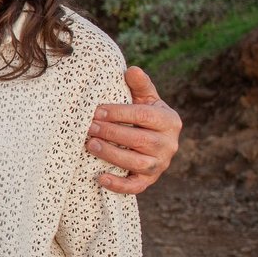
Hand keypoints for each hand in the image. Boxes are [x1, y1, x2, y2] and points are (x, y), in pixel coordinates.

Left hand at [87, 66, 181, 194]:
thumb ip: (139, 85)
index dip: (119, 113)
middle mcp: (169, 144)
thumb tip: (131, 70)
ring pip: (138, 163)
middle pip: (140, 140)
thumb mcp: (146, 98)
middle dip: (112, 133)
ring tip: (90, 145)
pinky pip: (136, 186)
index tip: (97, 110)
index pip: (144, 116)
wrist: (153, 139)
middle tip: (89, 127)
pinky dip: (118, 185)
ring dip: (112, 155)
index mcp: (169, 121)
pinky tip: (100, 177)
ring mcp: (160, 164)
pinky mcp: (149, 180)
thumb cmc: (145, 115)